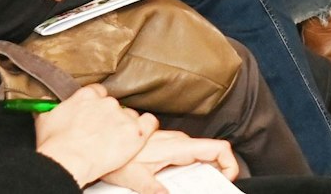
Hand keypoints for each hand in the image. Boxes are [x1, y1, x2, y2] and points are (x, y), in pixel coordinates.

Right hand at [31, 84, 159, 186]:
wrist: (68, 160)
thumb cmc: (56, 145)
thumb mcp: (44, 118)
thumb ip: (49, 106)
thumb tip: (44, 100)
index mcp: (87, 95)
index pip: (99, 93)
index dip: (98, 106)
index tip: (96, 116)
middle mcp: (107, 102)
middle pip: (115, 106)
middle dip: (111, 118)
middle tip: (104, 134)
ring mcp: (122, 116)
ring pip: (131, 115)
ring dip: (126, 126)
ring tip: (117, 141)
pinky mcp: (135, 132)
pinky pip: (150, 122)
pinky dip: (147, 127)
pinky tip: (140, 134)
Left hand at [97, 130, 240, 193]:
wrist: (100, 142)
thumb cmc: (116, 157)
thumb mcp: (136, 178)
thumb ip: (156, 190)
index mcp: (178, 147)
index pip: (218, 148)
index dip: (230, 164)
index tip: (227, 181)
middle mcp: (179, 141)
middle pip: (212, 154)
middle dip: (216, 173)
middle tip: (207, 189)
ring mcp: (173, 141)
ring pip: (200, 155)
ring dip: (202, 172)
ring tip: (190, 187)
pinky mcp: (166, 144)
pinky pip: (188, 156)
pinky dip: (190, 169)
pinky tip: (177, 182)